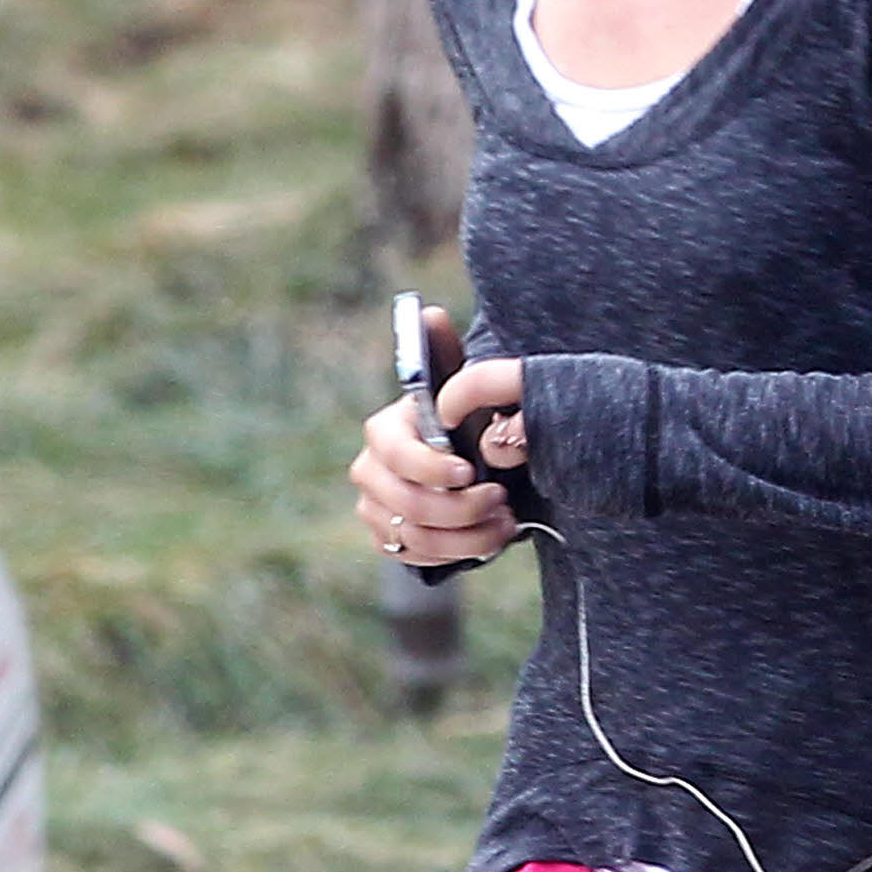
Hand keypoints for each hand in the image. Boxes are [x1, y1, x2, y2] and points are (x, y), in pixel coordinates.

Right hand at [349, 310, 520, 568]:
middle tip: (500, 501)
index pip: (397, 455)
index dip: (433, 468)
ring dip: (466, 535)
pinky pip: (417, 558)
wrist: (470, 463)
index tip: (470, 472)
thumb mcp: (461, 388)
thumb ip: (445, 354)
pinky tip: (489, 538)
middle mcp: (369, 471)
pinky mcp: (388, 541)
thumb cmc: (463, 423)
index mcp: (384, 432)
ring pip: (414, 538)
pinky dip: (458, 553)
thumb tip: (430, 313)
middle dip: (460, 509)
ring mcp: (375, 509)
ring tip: (503, 522)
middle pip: (407, 505)